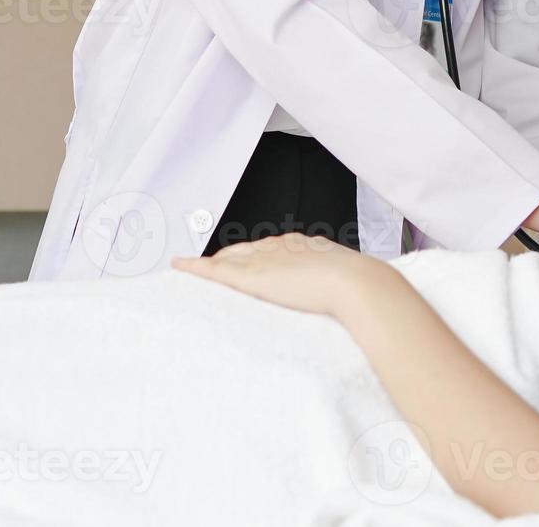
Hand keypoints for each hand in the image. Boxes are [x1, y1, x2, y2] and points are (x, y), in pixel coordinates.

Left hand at [170, 233, 392, 317]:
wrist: (355, 284)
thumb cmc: (359, 286)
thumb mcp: (347, 280)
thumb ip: (337, 284)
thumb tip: (351, 295)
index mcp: (304, 244)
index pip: (270, 248)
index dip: (256, 257)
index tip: (249, 265)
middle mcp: (280, 245)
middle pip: (245, 249)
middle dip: (229, 258)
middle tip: (213, 270)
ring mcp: (264, 258)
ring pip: (228, 258)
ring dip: (211, 265)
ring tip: (194, 271)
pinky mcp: (250, 275)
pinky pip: (213, 269)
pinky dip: (194, 268)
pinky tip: (179, 267)